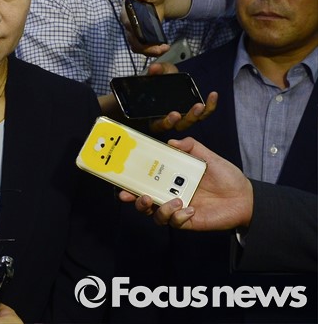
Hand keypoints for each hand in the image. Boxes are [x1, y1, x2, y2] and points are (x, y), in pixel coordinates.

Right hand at [119, 137, 252, 230]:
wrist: (246, 197)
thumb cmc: (226, 177)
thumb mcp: (208, 157)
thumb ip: (191, 147)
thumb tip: (171, 142)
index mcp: (172, 178)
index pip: (147, 180)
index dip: (132, 180)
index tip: (121, 178)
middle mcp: (171, 194)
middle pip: (143, 201)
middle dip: (134, 200)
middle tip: (131, 196)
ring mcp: (178, 209)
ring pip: (156, 215)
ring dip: (159, 209)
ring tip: (174, 201)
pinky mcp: (188, 221)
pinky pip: (175, 223)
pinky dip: (178, 216)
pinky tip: (191, 209)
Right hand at [121, 0, 170, 57]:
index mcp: (126, 8)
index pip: (127, 21)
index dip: (135, 28)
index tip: (146, 34)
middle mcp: (127, 21)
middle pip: (131, 37)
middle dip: (144, 45)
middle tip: (160, 48)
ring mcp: (132, 30)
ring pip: (136, 45)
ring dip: (148, 50)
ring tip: (163, 49)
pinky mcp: (140, 36)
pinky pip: (141, 47)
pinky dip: (150, 51)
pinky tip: (162, 49)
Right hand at [145, 63, 217, 132]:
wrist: (170, 77)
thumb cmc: (161, 78)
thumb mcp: (158, 72)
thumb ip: (156, 70)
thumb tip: (154, 68)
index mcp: (156, 115)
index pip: (159, 125)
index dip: (167, 122)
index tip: (174, 115)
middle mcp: (170, 119)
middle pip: (180, 125)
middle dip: (189, 118)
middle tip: (196, 107)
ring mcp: (183, 116)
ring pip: (192, 121)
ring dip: (199, 114)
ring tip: (202, 104)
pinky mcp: (194, 111)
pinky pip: (203, 113)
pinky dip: (209, 106)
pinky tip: (213, 95)